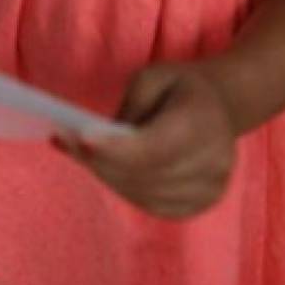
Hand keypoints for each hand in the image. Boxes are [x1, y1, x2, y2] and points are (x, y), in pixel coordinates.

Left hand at [53, 62, 236, 218]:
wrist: (219, 105)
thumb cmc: (178, 87)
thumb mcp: (152, 78)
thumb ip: (129, 107)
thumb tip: (97, 139)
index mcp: (203, 121)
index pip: (154, 147)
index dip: (115, 149)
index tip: (79, 138)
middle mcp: (214, 160)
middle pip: (145, 174)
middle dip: (101, 161)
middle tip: (66, 142)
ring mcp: (211, 187)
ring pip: (145, 194)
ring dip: (109, 176)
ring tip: (82, 154)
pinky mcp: (202, 203)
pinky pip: (154, 206)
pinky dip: (126, 189)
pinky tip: (108, 170)